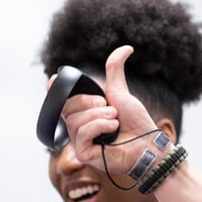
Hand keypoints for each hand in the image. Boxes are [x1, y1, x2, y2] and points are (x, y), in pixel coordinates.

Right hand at [58, 45, 160, 175]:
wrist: (147, 143)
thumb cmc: (135, 122)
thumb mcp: (120, 92)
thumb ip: (115, 70)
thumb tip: (126, 47)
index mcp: (83, 112)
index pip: (59, 100)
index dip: (53, 89)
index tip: (54, 80)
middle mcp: (78, 126)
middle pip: (67, 107)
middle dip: (90, 103)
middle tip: (110, 107)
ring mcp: (79, 141)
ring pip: (75, 120)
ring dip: (99, 116)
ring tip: (115, 120)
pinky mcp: (84, 154)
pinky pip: (82, 133)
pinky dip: (99, 126)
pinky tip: (113, 129)